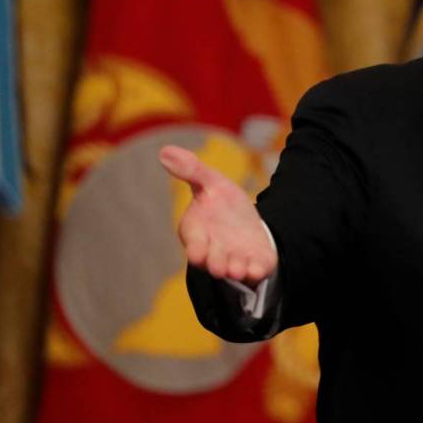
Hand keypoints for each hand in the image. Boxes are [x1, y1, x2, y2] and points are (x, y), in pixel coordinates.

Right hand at [159, 145, 276, 283]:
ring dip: (235, 270)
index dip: (195, 249)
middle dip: (216, 263)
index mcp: (198, 233)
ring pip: (233, 270)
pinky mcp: (255, 265)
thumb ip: (192, 171)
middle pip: (213, 261)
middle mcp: (214, 251)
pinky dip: (256, 271)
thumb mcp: (210, 183)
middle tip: (219, 266)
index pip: (194, 243)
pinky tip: (258, 268)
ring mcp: (235, 260)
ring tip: (238, 269)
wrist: (249, 223)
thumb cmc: (222, 205)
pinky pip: (255, 272)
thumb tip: (165, 151)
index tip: (196, 253)